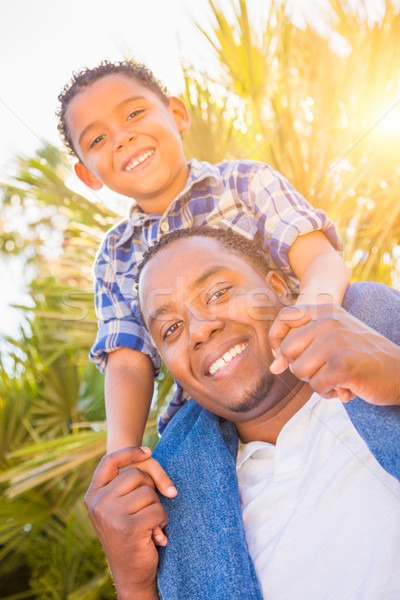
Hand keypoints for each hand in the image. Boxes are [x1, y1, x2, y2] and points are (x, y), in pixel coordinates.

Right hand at [85, 447, 167, 599]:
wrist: (130, 574)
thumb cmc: (130, 534)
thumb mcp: (120, 506)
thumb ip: (130, 483)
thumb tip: (153, 462)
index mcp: (93, 495)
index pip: (109, 461)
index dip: (130, 452)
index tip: (148, 452)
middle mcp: (98, 503)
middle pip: (136, 474)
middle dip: (150, 488)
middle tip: (146, 509)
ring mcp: (111, 515)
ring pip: (149, 492)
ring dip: (157, 507)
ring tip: (149, 523)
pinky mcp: (128, 527)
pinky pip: (158, 510)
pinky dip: (162, 521)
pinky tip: (155, 534)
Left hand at [269, 303, 399, 405]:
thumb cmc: (364, 357)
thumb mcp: (337, 336)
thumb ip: (305, 343)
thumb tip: (274, 366)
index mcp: (327, 310)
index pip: (285, 317)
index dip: (277, 339)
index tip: (282, 356)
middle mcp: (330, 322)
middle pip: (287, 349)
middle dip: (299, 367)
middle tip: (322, 371)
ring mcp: (336, 342)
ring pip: (299, 370)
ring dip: (315, 382)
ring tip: (336, 379)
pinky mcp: (342, 365)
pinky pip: (316, 386)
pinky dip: (328, 393)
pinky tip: (344, 388)